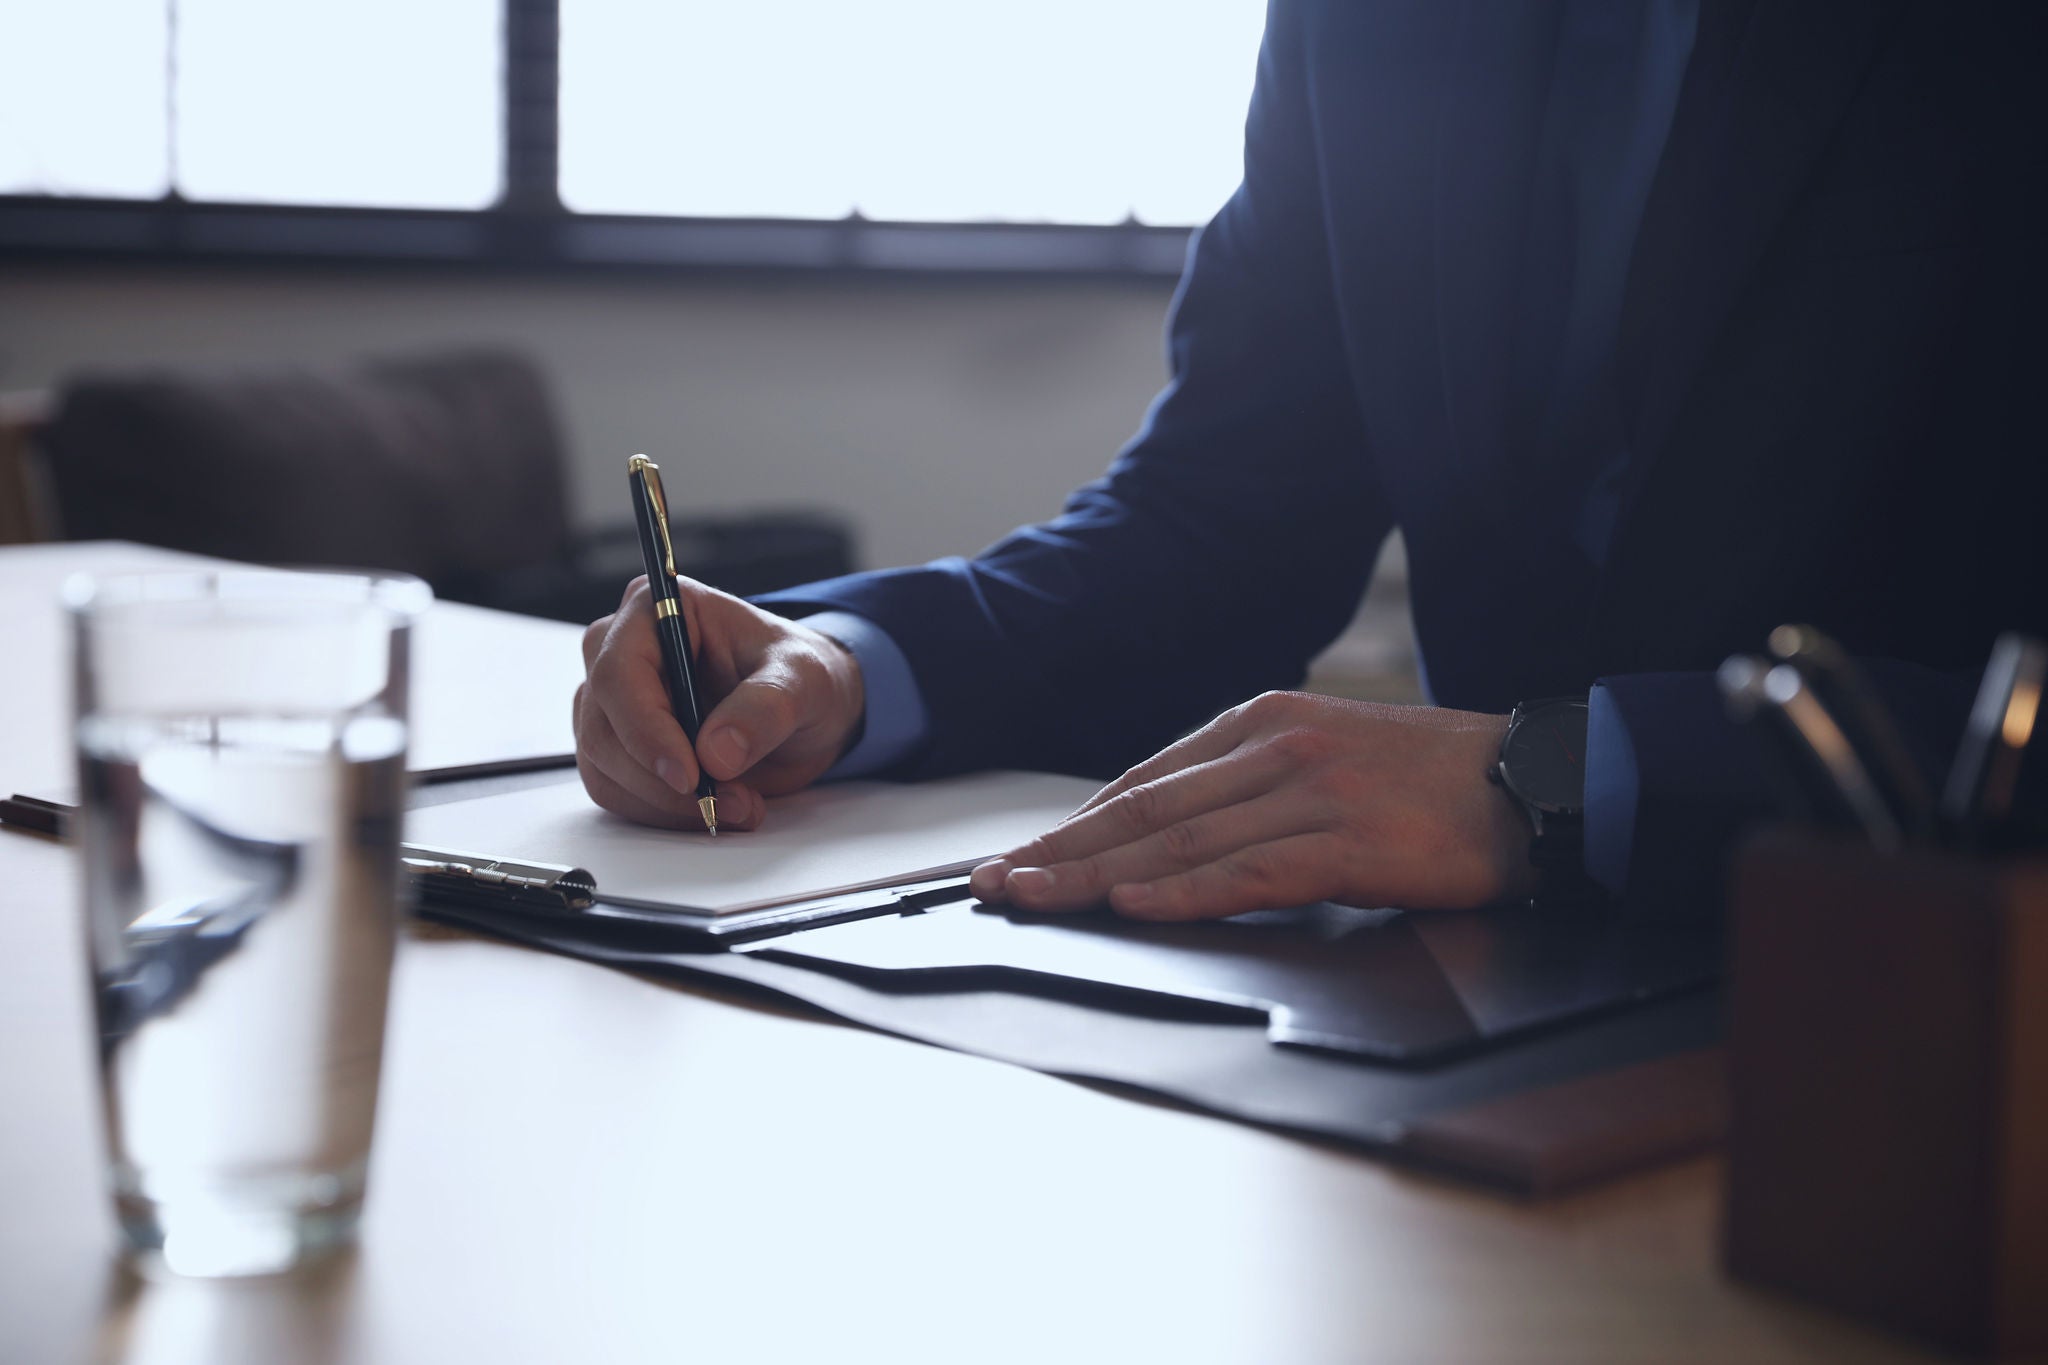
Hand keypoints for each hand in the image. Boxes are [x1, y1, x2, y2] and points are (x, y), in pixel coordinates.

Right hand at [574, 576, 864, 830]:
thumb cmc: (799, 675)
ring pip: (605, 768)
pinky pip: (617, 794)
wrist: (805, 713)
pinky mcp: (618, 749)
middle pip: (603, 728)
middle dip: (665, 780)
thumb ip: (765, 708)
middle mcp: (620, 651)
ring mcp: (613, 704)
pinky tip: (716, 808)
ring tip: (739, 805)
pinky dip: (665, 814)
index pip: (619, 672)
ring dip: (669, 805)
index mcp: (657, 610)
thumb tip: (716, 752)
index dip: (645, 729)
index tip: (688, 776)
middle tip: (732, 801)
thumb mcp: (804, 679)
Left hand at [968, 692, 1534, 918]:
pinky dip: (1184, 891)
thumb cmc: (1430, 781)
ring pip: (1180, 840)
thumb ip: (1250, 787)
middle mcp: (1275, 748)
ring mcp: (1310, 791)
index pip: (1144, 780)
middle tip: (995, 882)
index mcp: (1263, 722)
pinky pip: (1249, 872)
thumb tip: (1168, 836)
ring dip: (1096, 875)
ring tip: (1035, 898)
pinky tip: (1134, 904)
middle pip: (1144, 808)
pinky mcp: (1349, 841)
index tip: (1020, 855)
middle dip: (1061, 850)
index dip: (1074, 824)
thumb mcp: (1326, 759)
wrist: (1536, 781)